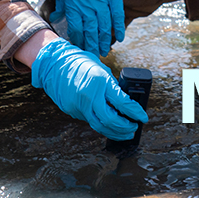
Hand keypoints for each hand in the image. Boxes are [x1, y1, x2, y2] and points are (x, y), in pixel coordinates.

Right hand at [31, 38, 147, 139]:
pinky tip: (110, 126)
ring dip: (115, 132)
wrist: (55, 64)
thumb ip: (113, 87)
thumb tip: (126, 103)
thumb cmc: (81, 64)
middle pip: (110, 120)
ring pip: (99, 126)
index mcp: (100, 81)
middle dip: (125, 127)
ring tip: (126, 133)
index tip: (143, 118)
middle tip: (134, 127)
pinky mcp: (72, 111)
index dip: (135, 113)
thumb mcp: (102, 70)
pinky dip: (102, 125)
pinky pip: (90, 121)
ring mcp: (79, 105)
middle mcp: (89, 95)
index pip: (122, 102)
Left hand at [50, 0, 125, 56]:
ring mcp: (103, 2)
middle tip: (92, 55)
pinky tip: (120, 38)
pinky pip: (117, 16)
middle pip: (90, 31)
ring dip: (105, 41)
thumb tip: (55, 17)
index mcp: (74, 3)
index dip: (77, 39)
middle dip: (91, 45)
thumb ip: (62, 2)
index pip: (75, 28)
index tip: (78, 47)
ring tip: (105, 51)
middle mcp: (89, 6)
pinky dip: (118, 28)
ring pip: (104, 27)